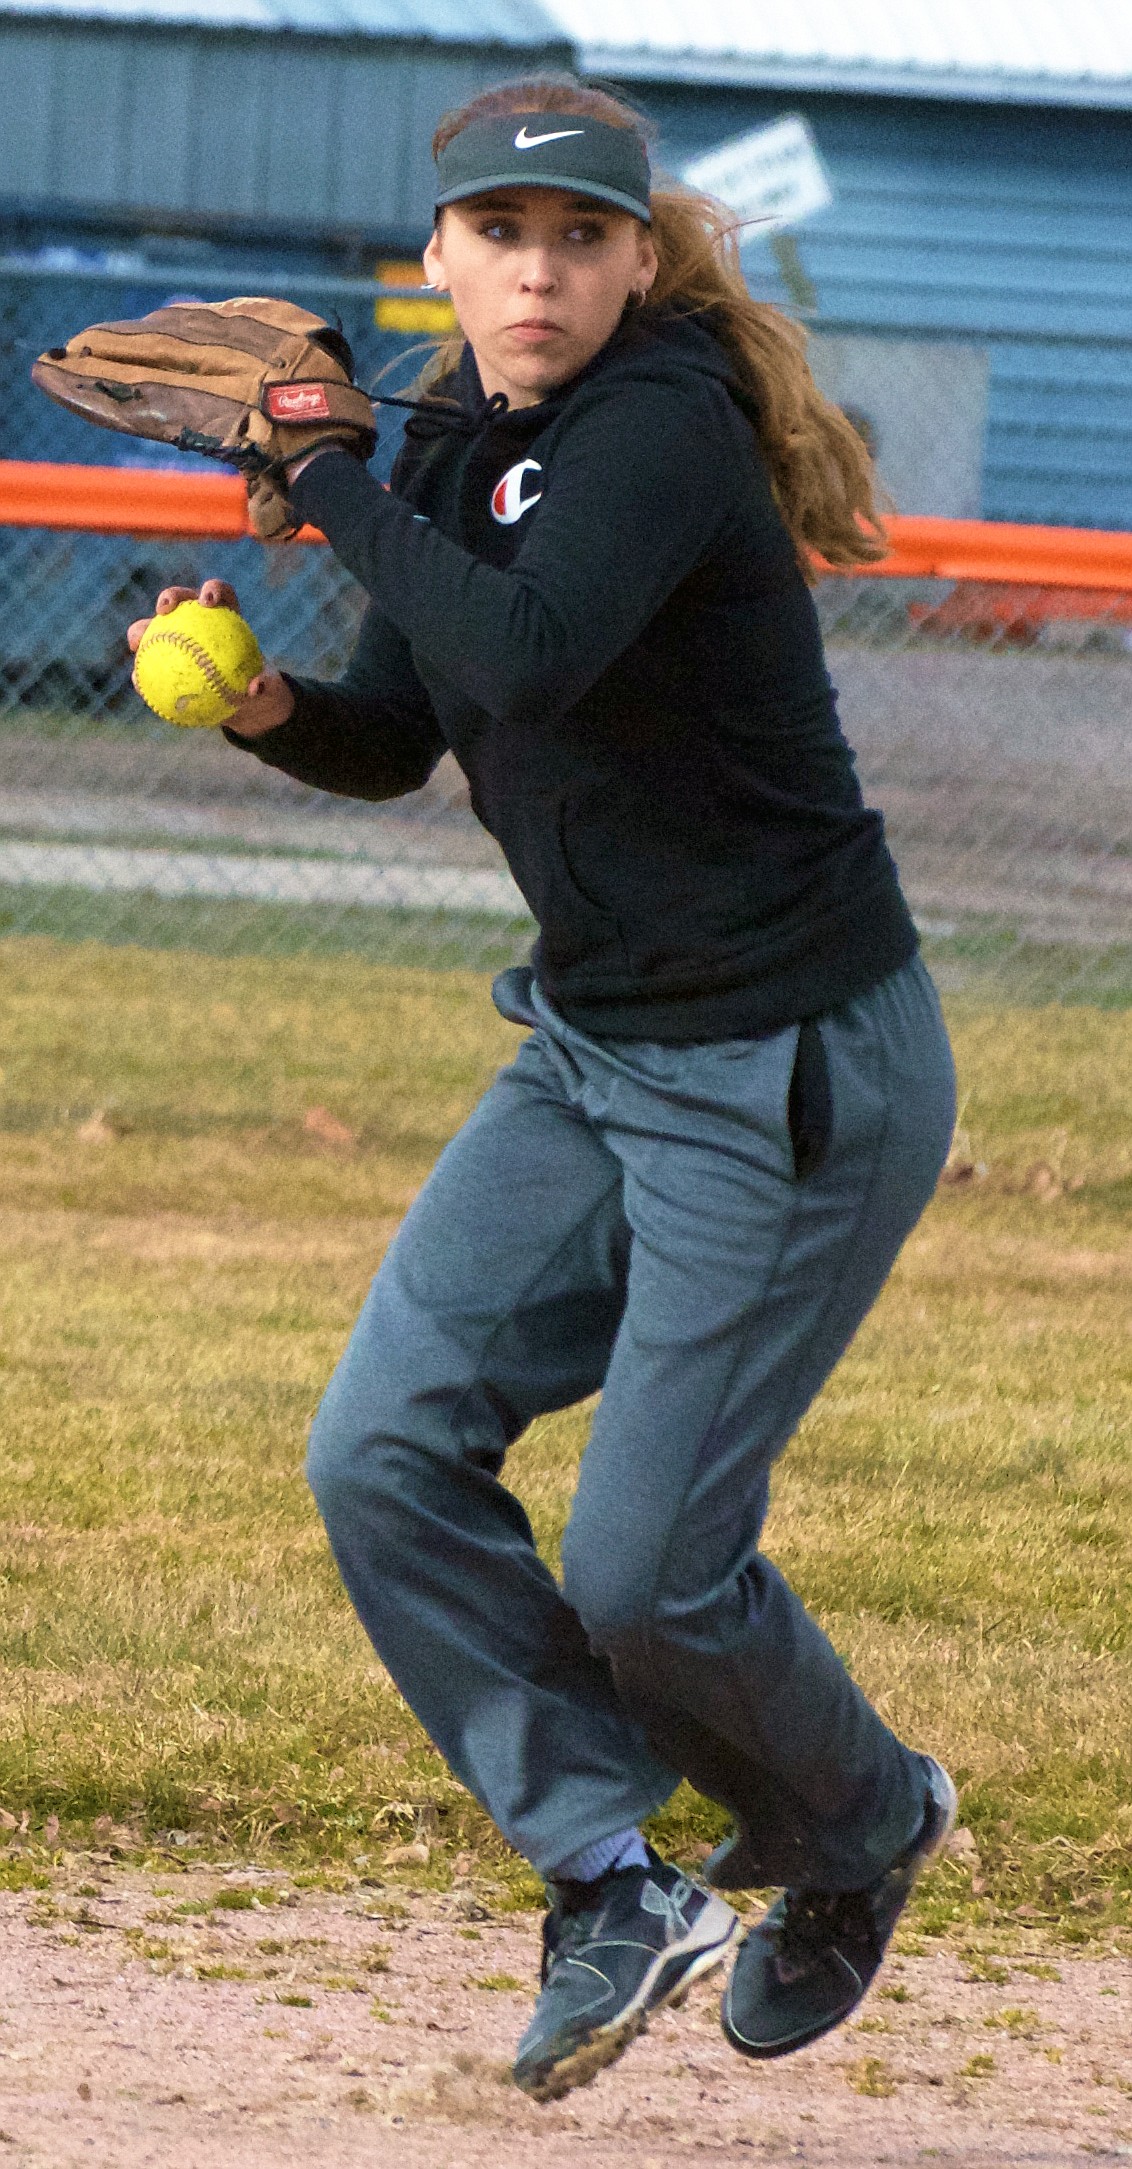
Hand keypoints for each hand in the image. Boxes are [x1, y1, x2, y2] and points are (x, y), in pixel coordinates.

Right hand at [127, 581, 294, 736]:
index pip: (220, 593)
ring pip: (156, 625)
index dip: (213, 590)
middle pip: (182, 599)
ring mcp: (178, 635)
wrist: (241, 699)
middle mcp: (199, 619)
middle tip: (165, 610)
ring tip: (136, 643)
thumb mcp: (265, 687)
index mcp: (226, 615)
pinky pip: (151, 662)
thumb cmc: (255, 684)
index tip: (208, 602)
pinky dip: (143, 670)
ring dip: (142, 629)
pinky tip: (137, 682)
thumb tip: (256, 687)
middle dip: (171, 597)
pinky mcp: (165, 657)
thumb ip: (262, 684)